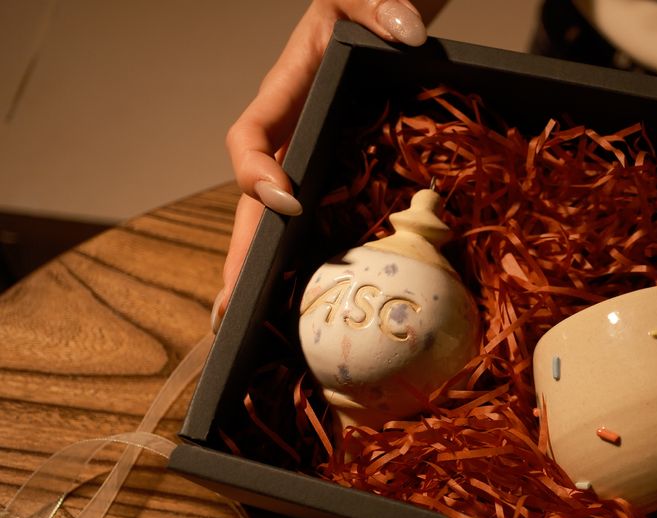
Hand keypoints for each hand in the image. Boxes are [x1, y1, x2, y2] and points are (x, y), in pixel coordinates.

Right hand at [218, 1, 443, 323]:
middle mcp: (293, 136)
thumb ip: (377, 5)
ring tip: (252, 325)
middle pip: (255, 202)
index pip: (250, 137)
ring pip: (280, 221)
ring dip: (266, 270)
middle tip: (231, 310)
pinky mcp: (344, 176)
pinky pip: (323, 222)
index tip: (289, 199)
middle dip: (243, 254)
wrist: (392, 17)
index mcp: (288, 95)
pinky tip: (316, 304)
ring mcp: (316, 160)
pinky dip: (310, 262)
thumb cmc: (370, 5)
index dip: (257, 172)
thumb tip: (405, 30)